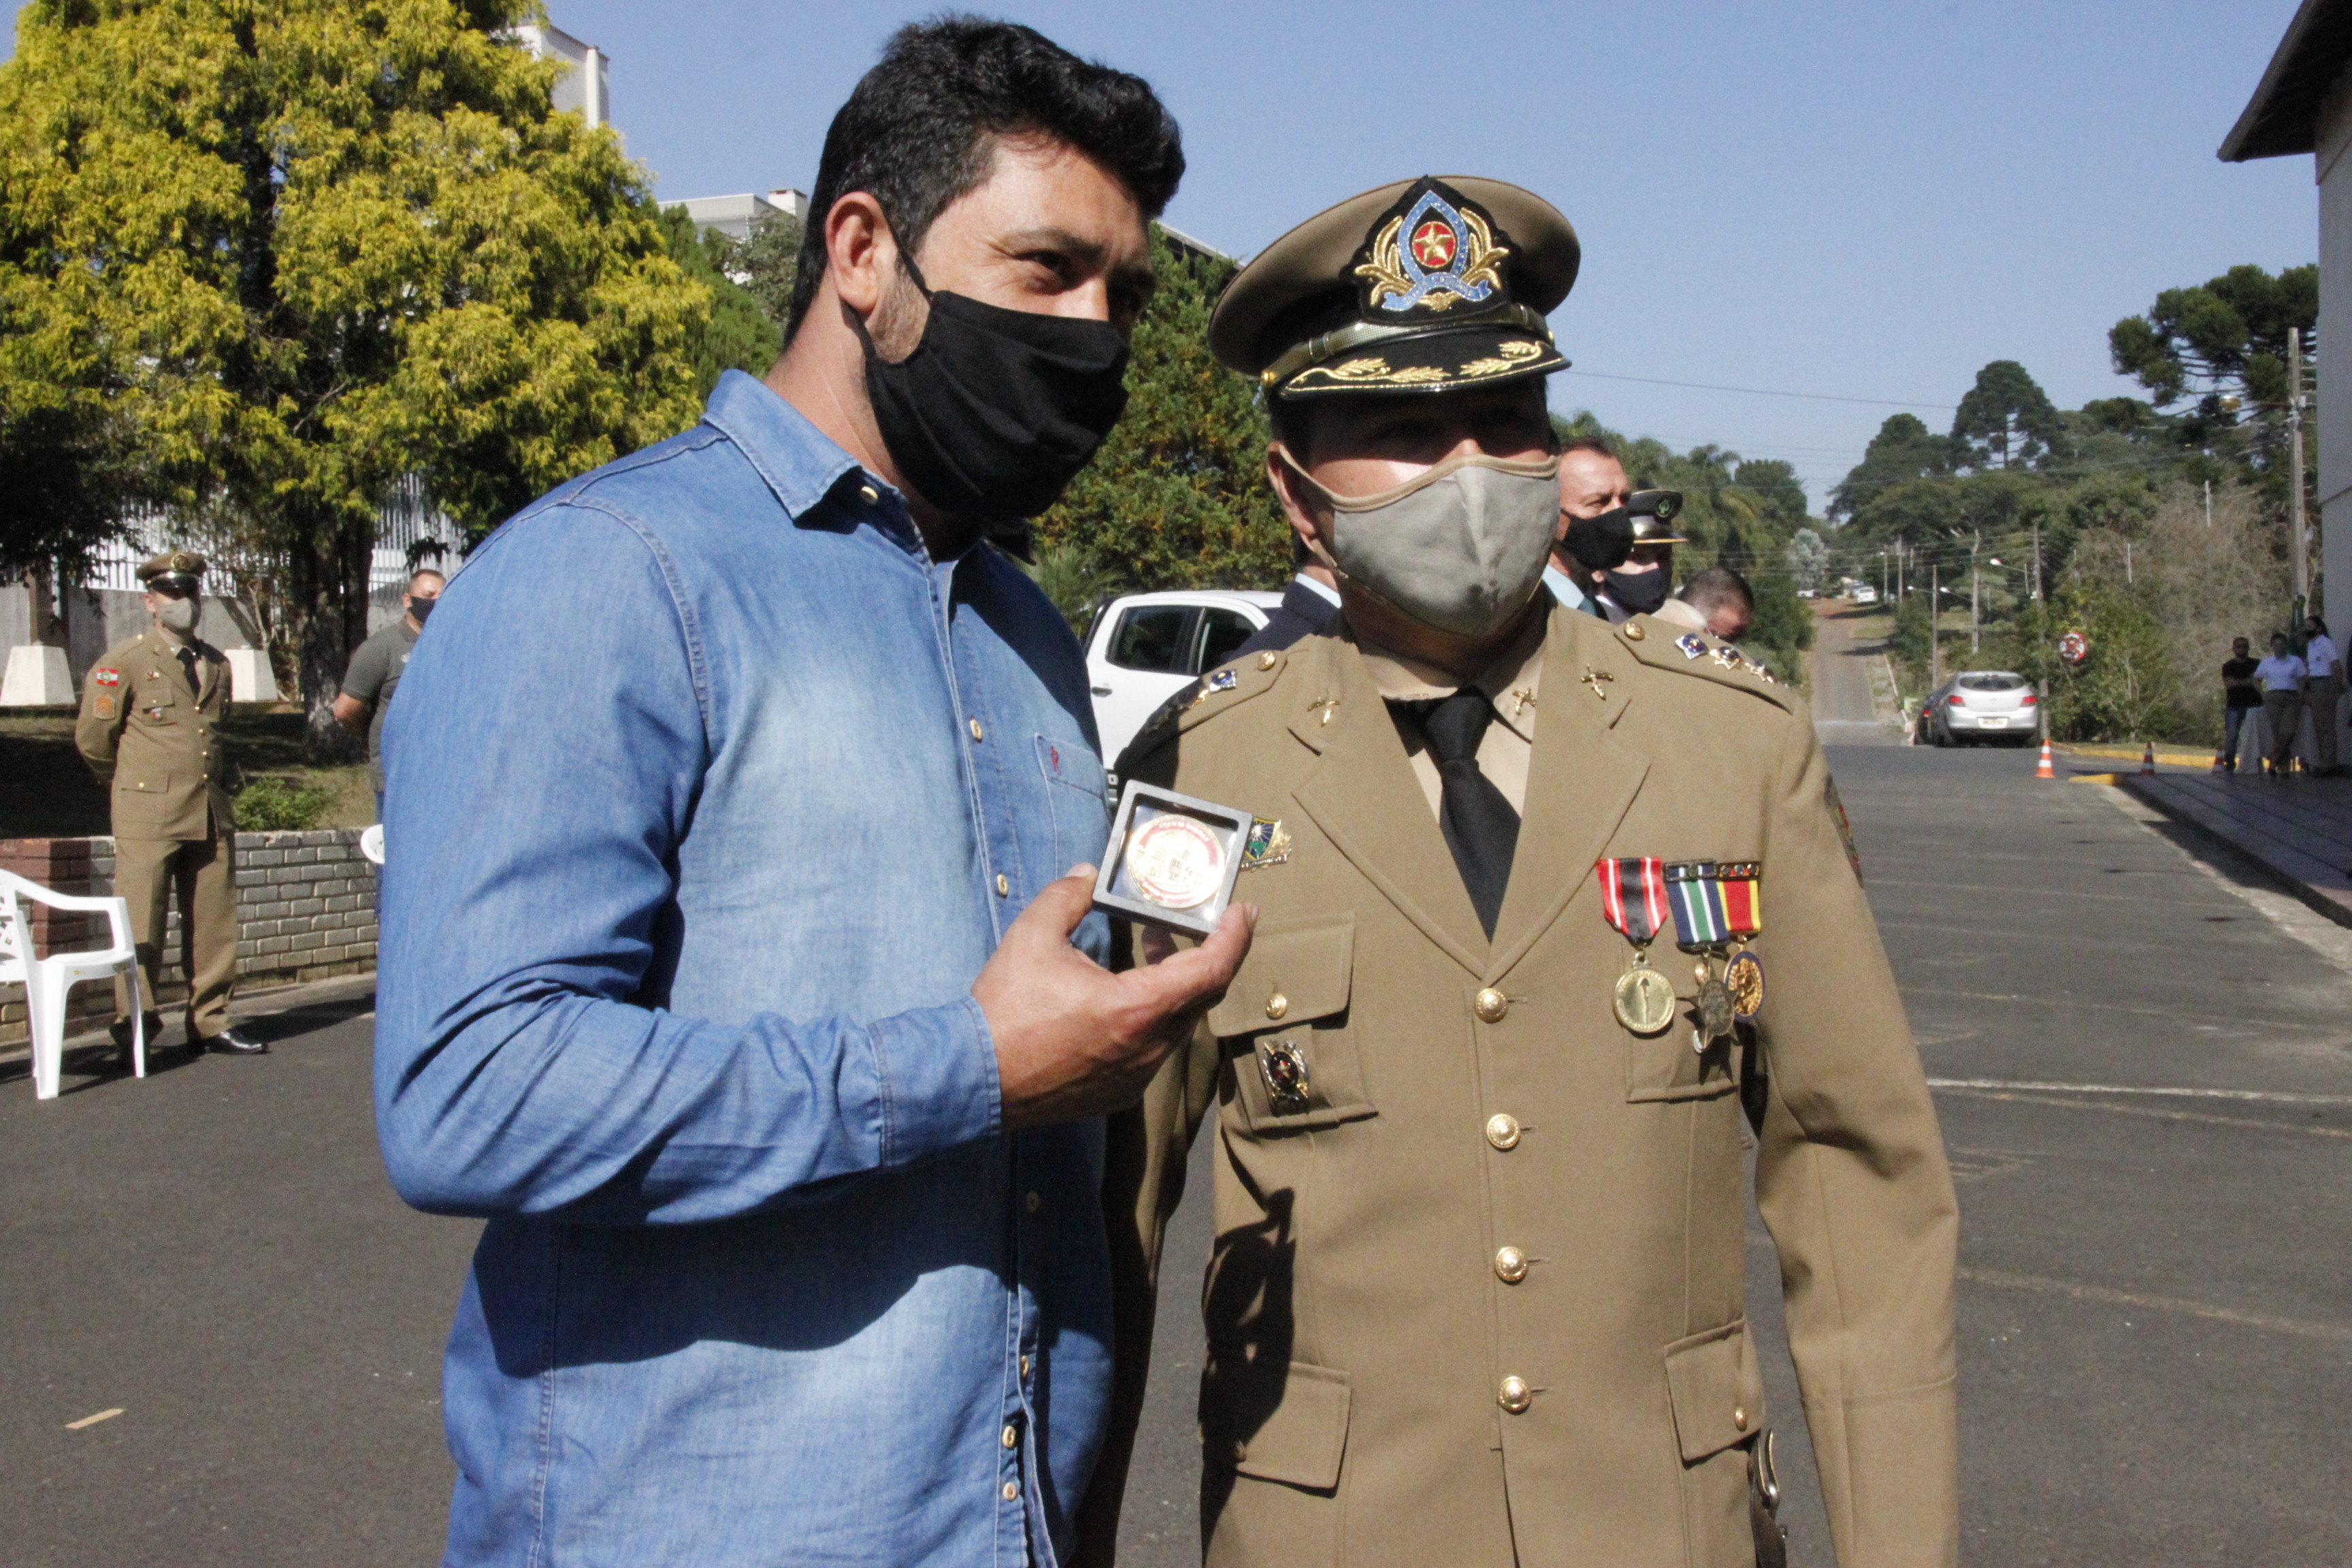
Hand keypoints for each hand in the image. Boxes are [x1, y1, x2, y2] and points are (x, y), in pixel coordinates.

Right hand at [975, 865, 1254, 1129]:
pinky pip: (1153, 1048)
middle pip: (1203, 996)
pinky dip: (1154, 1015)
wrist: (973, 1082)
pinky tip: (1125, 996)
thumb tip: (1087, 873)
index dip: (1235, 938)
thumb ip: (1065, 897)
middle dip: (1208, 954)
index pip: (1212, 971)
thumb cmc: (1005, 1011)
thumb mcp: (1032, 938)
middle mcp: (1148, 1047)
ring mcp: (1136, 1076)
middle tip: (1205, 922)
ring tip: (1153, 947)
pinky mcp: (1118, 1093)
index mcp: (1138, 1009)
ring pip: (1178, 1023)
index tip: (1244, 911)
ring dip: (1177, 984)